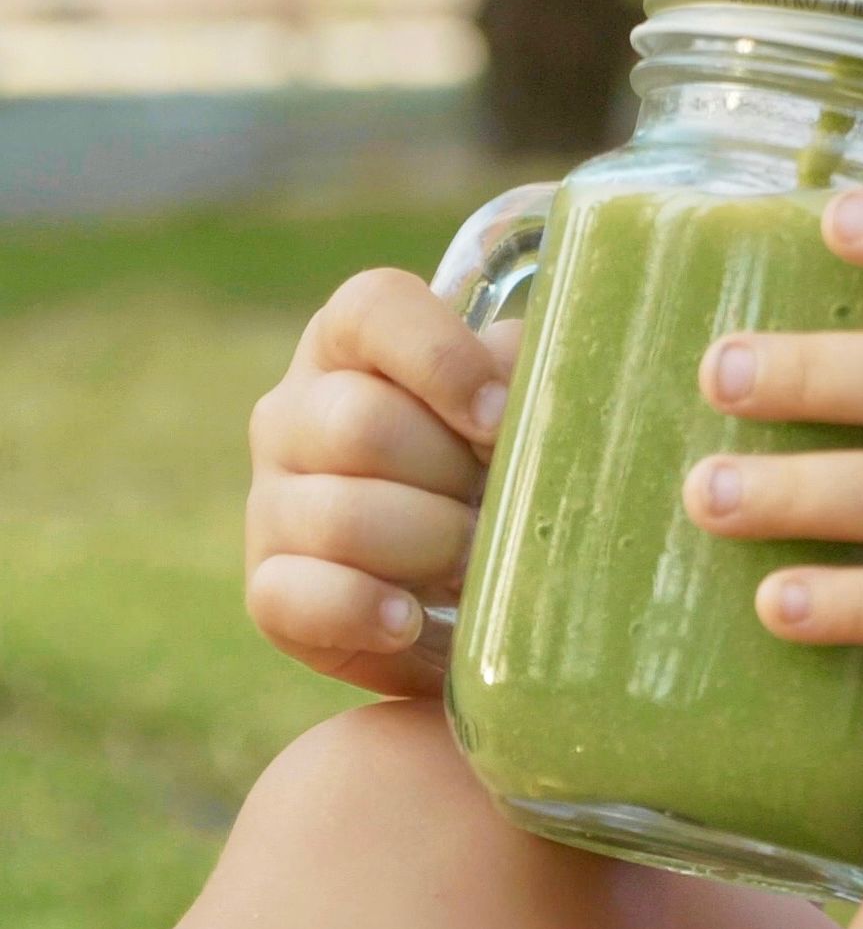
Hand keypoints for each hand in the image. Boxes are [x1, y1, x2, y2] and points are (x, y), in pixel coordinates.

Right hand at [245, 268, 521, 694]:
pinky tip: (411, 619)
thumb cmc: (503, 477)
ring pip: (343, 517)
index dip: (442, 359)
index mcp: (354, 347)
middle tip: (497, 510)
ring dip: (432, 548)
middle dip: (453, 479)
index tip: (498, 420)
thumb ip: (525, 374)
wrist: (478, 592)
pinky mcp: (271, 591)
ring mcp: (273, 502)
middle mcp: (295, 415)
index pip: (374, 309)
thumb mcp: (521, 412)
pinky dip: (365, 611)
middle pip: (363, 425)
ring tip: (473, 565)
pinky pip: (297, 597)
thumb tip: (517, 384)